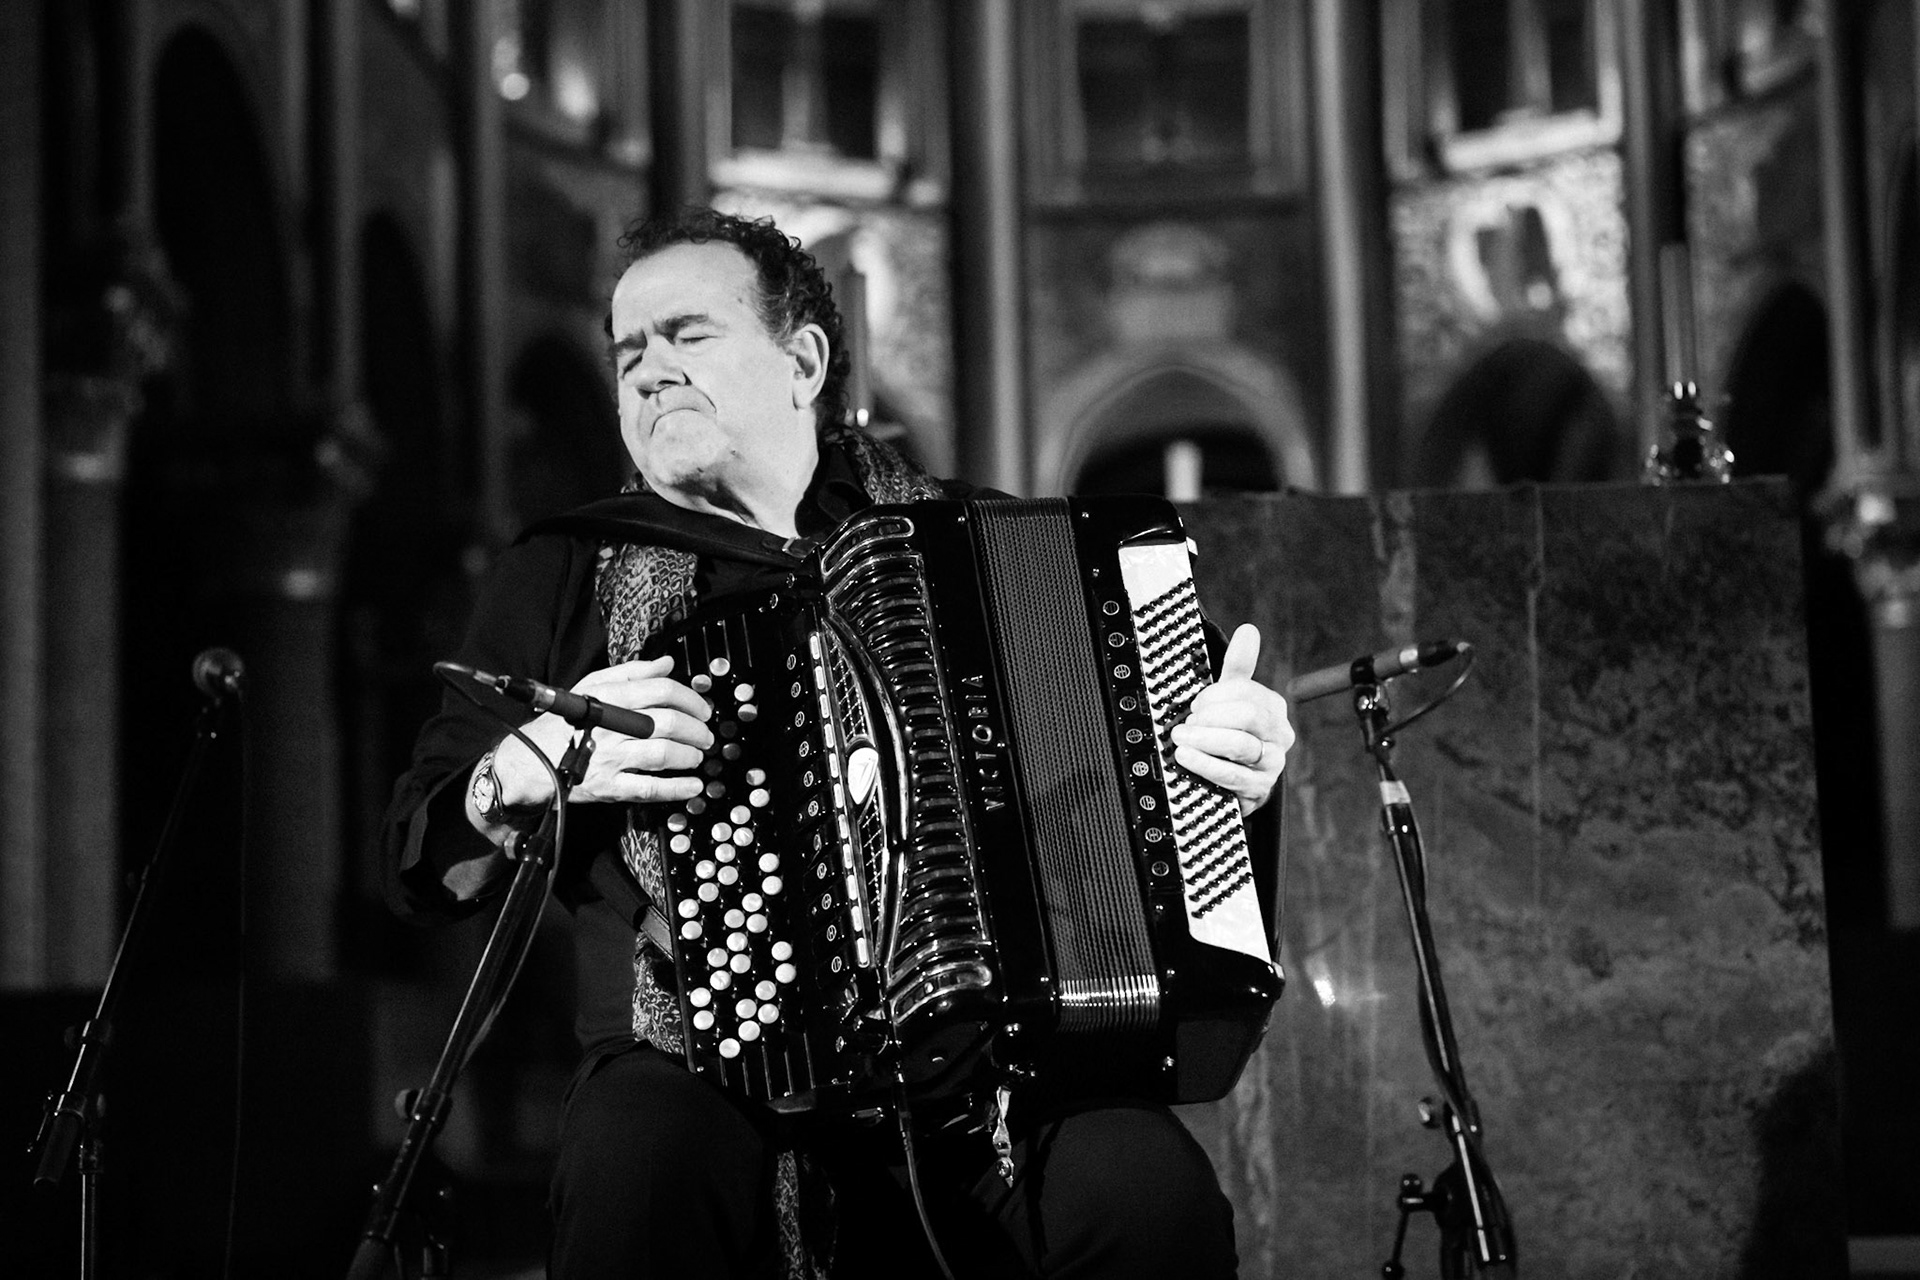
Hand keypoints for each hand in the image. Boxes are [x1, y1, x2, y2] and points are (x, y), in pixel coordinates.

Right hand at [490, 656, 714, 809]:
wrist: (531, 760)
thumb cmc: (565, 721)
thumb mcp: (593, 686)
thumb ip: (633, 673)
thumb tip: (667, 663)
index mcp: (609, 697)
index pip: (661, 690)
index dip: (690, 698)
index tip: (703, 709)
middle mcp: (611, 726)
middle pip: (667, 722)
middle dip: (696, 729)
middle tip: (706, 735)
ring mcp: (610, 758)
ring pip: (662, 753)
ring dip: (689, 755)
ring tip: (697, 756)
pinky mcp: (609, 788)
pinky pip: (649, 789)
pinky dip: (677, 788)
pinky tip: (693, 786)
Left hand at [1169, 624, 1294, 815]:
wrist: (1238, 783)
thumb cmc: (1231, 733)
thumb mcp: (1232, 700)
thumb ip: (1239, 667)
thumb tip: (1249, 630)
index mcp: (1273, 708)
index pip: (1247, 692)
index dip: (1216, 695)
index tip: (1195, 703)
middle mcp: (1279, 735)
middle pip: (1248, 717)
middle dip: (1211, 717)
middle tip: (1187, 721)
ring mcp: (1271, 764)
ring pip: (1240, 746)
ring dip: (1204, 739)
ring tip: (1179, 737)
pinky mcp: (1258, 789)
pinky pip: (1232, 776)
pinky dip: (1205, 765)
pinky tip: (1186, 757)